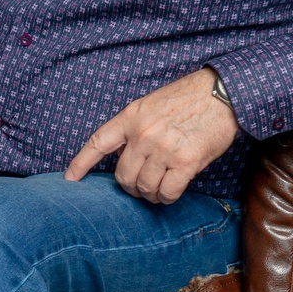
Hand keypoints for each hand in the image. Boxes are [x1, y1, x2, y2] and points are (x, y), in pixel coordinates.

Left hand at [64, 67, 238, 203]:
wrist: (223, 94)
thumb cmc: (189, 99)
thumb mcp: (151, 105)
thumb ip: (135, 128)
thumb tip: (125, 156)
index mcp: (131, 116)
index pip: (98, 143)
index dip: (81, 163)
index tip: (69, 179)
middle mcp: (143, 133)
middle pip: (123, 176)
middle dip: (131, 186)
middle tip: (142, 186)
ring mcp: (163, 148)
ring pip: (144, 187)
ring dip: (151, 194)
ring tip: (159, 188)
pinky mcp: (186, 161)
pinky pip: (167, 192)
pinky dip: (167, 197)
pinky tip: (171, 192)